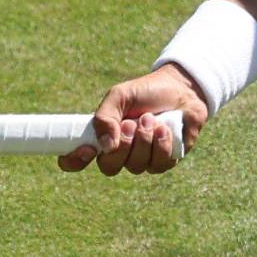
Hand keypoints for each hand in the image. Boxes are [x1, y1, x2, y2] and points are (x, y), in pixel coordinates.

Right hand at [58, 66, 209, 174]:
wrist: (181, 89)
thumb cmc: (146, 92)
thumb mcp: (120, 96)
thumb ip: (105, 116)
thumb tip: (106, 146)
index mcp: (102, 138)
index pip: (76, 160)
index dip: (75, 160)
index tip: (87, 149)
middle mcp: (119, 154)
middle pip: (109, 167)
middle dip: (122, 145)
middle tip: (132, 123)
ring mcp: (142, 160)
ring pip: (136, 166)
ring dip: (144, 140)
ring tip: (152, 119)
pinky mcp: (164, 162)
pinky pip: (158, 165)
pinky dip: (162, 144)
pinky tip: (166, 128)